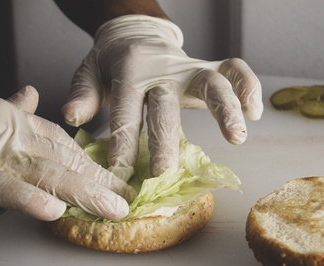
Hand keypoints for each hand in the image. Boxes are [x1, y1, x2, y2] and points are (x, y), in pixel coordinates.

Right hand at [0, 86, 133, 220]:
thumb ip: (10, 109)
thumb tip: (30, 95)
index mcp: (13, 118)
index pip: (64, 142)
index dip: (93, 161)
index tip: (116, 177)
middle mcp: (9, 131)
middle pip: (66, 157)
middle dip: (100, 178)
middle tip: (129, 197)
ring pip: (46, 171)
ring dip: (83, 191)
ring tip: (112, 207)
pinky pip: (4, 188)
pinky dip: (29, 199)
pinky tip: (53, 211)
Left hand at [60, 15, 262, 180]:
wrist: (136, 33)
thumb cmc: (111, 62)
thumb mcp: (89, 72)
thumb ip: (82, 94)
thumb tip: (70, 116)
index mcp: (128, 69)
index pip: (126, 110)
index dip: (121, 143)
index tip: (120, 174)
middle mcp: (161, 69)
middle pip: (166, 105)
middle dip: (164, 140)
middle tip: (163, 171)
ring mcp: (188, 67)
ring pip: (212, 82)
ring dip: (225, 109)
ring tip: (236, 137)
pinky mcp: (207, 66)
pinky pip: (234, 70)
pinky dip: (248, 86)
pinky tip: (254, 111)